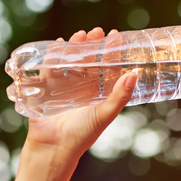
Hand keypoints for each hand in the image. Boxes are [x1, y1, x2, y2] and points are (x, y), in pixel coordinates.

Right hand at [22, 27, 137, 163]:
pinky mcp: (45, 90)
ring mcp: (63, 89)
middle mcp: (81, 91)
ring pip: (70, 63)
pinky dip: (53, 56)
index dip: (111, 53)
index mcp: (97, 96)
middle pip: (88, 62)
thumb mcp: (104, 114)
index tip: (115, 36)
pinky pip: (49, 69)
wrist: (53, 149)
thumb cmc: (81, 135)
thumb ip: (120, 96)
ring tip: (79, 36)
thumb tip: (134, 74)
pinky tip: (58, 45)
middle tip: (96, 31)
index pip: (106, 69)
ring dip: (74, 48)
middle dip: (92, 46)